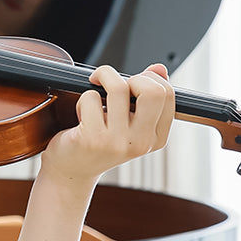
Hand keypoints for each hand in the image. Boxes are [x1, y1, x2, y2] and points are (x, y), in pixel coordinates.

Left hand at [41, 62, 175, 187]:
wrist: (72, 171)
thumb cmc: (100, 142)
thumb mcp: (129, 122)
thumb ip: (146, 96)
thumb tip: (159, 68)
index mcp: (156, 137)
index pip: (167, 93)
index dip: (147, 79)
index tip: (131, 84)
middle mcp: (141, 142)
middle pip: (151, 90)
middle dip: (131, 77)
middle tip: (114, 85)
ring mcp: (117, 142)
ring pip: (118, 88)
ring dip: (102, 80)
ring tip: (95, 93)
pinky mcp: (92, 139)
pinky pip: (91, 98)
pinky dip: (83, 99)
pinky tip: (82, 115)